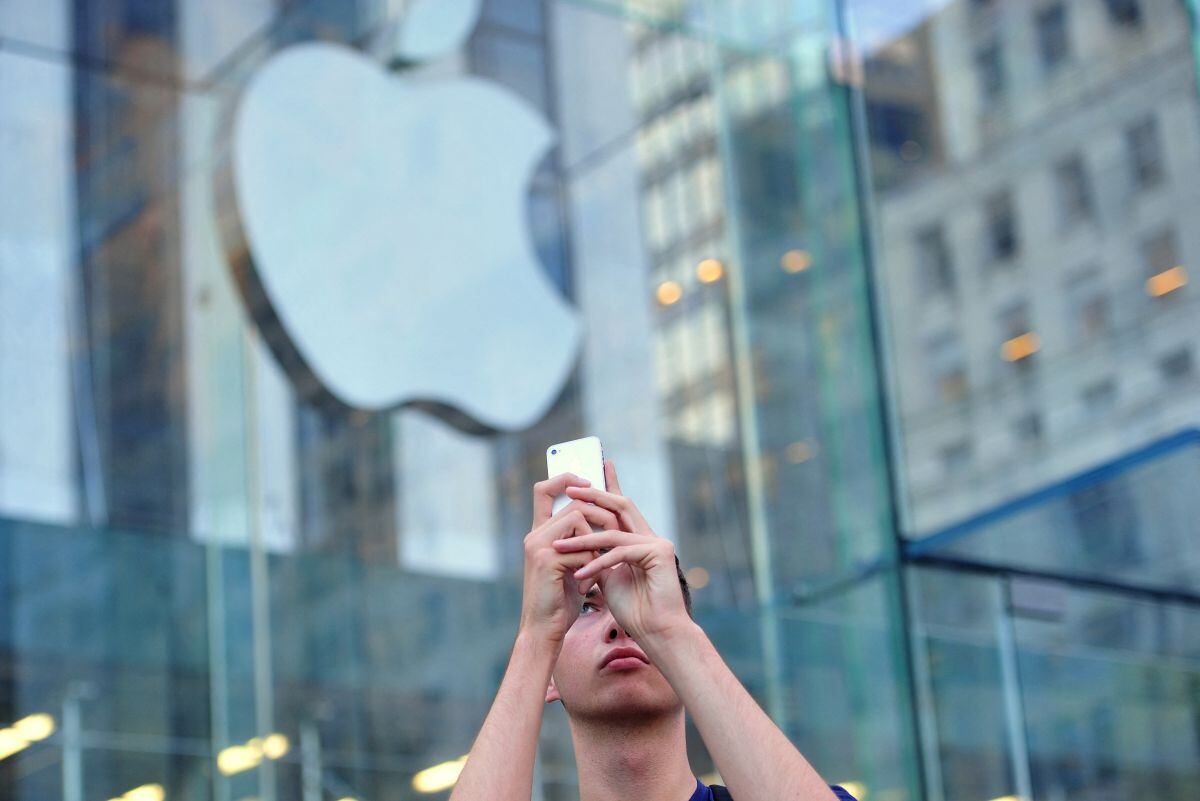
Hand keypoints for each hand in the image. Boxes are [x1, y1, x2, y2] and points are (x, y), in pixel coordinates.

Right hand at [519, 472, 621, 643]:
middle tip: (616, 533)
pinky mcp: (545, 560)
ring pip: (578, 518)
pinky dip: (592, 563)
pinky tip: (589, 582)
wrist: (544, 629)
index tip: (588, 480)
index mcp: (540, 533)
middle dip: (600, 515)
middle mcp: (535, 534)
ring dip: (597, 539)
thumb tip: (604, 520)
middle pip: (573, 502)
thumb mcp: (571, 564)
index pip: (544, 489)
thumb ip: (579, 542)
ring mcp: (537, 545)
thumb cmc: (561, 599)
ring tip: (599, 563)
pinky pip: (580, 547)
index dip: (565, 479)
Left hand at [551, 461, 690, 643]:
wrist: (658, 633)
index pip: (620, 509)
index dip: (607, 489)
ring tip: (556, 547)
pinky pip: (620, 552)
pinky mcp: (660, 553)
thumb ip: (599, 557)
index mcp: (640, 541)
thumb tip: (580, 542)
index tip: (589, 475)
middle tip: (570, 490)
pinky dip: (597, 563)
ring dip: (582, 540)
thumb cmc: (635, 610)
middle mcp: (651, 537)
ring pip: (613, 532)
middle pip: (620, 506)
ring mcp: (658, 543)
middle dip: (594, 496)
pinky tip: (579, 575)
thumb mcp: (609, 578)